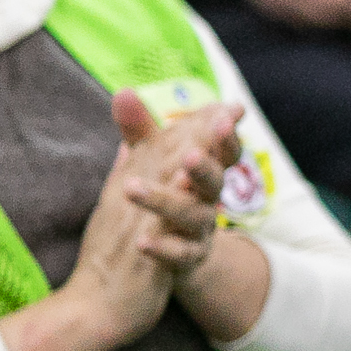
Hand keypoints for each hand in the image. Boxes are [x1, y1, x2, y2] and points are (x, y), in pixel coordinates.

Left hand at [108, 90, 240, 284]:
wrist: (171, 256)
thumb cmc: (166, 197)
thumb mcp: (152, 163)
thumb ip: (141, 130)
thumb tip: (124, 91)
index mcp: (205, 173)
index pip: (223, 151)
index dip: (225, 135)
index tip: (225, 114)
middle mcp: (209, 199)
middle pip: (216, 181)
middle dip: (205, 166)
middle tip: (188, 154)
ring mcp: (201, 230)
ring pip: (194, 216)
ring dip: (165, 201)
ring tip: (131, 189)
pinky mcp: (189, 258)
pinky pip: (182, 254)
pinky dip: (164, 248)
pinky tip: (141, 242)